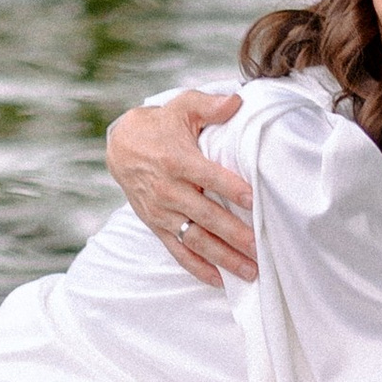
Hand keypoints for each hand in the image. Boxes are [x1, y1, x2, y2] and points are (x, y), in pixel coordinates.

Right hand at [106, 91, 256, 286]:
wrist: (121, 146)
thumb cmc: (160, 125)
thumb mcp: (183, 106)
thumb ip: (210, 105)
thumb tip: (237, 101)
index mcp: (177, 160)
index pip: (208, 177)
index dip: (231, 189)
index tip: (254, 201)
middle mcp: (168, 190)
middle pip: (206, 216)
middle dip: (234, 234)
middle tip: (261, 248)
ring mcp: (162, 212)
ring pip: (196, 239)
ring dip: (223, 257)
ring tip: (250, 270)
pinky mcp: (157, 225)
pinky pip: (178, 251)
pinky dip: (198, 268)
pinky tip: (221, 280)